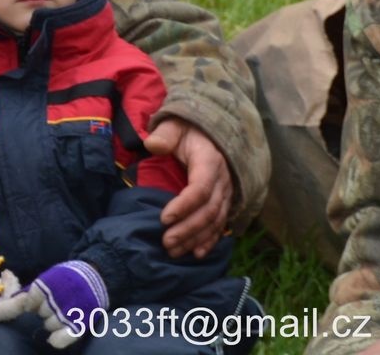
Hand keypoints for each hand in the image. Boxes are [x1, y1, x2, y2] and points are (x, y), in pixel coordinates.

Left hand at [149, 115, 234, 257]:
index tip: (164, 219)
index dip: (184, 206)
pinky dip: (209, 240)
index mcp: (210, 162)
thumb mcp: (174, 124)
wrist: (207, 130)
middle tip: (166, 242)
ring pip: (215, 221)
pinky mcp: (224, 201)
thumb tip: (153, 146)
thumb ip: (164, 134)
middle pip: (208, 211)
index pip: (201, 190)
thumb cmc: (186, 128)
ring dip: (196, 239)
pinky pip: (220, 224)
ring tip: (175, 252)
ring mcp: (226, 193)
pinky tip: (197, 254)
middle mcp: (223, 181)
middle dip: (188, 229)